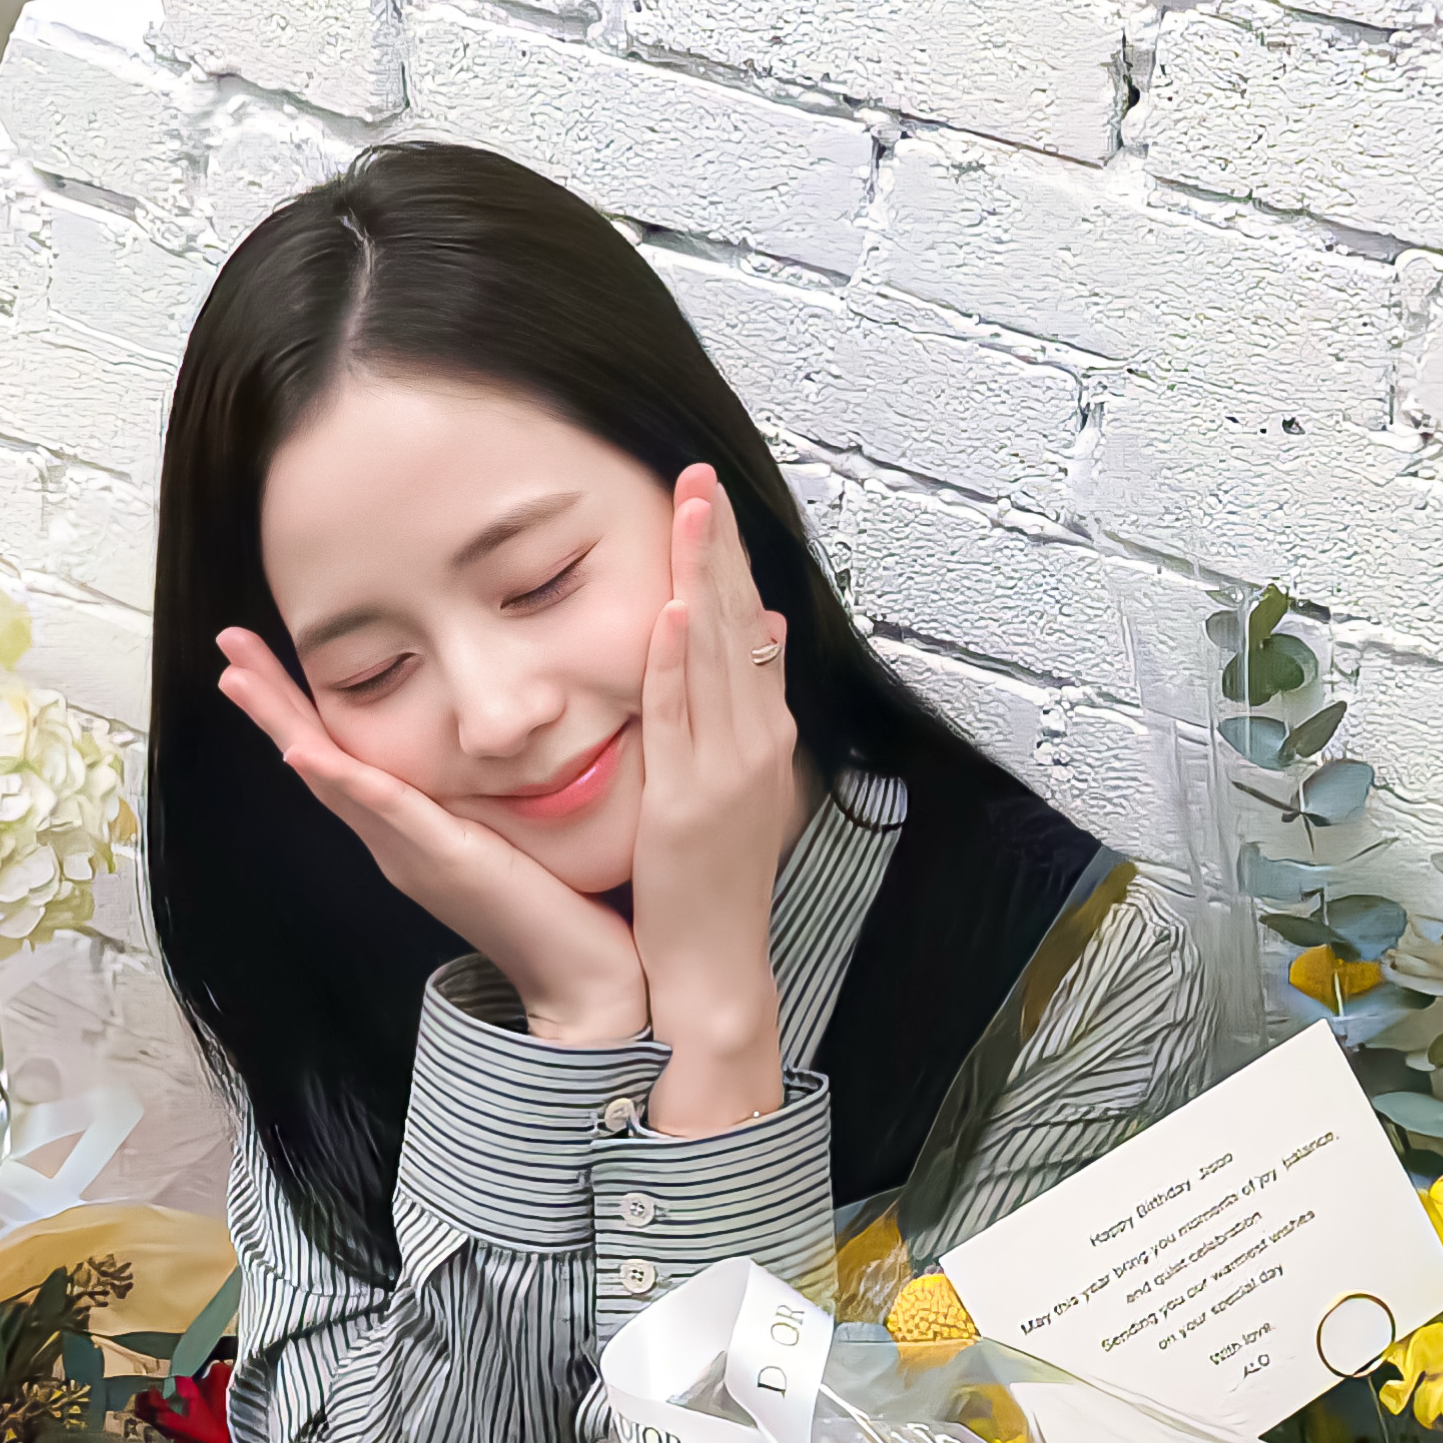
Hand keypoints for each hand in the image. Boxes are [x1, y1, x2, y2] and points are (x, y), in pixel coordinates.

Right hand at [215, 632, 647, 1045]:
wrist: (583, 983)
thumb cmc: (563, 910)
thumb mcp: (513, 832)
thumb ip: (490, 794)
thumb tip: (495, 743)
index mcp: (409, 833)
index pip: (341, 758)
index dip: (299, 708)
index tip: (263, 658)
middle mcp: (396, 843)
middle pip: (316, 760)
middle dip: (270, 702)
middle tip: (228, 643)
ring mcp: (412, 854)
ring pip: (333, 777)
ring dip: (283, 723)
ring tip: (238, 676)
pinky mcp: (446, 860)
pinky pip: (386, 811)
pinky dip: (343, 779)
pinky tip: (304, 750)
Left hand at [632, 470, 795, 1135]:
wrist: (718, 968)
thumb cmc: (715, 886)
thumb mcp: (739, 786)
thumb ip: (747, 711)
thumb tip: (766, 632)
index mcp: (764, 737)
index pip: (750, 627)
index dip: (730, 560)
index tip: (708, 500)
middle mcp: (757, 744)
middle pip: (740, 624)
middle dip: (719, 545)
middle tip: (698, 474)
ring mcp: (729, 771)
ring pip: (716, 655)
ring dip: (704, 577)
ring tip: (691, 509)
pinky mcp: (693, 801)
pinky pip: (683, 718)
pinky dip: (682, 662)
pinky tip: (676, 610)